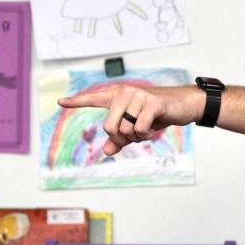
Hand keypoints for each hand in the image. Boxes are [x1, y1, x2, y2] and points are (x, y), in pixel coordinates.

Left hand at [58, 84, 203, 155]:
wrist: (184, 105)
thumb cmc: (158, 114)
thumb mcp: (137, 128)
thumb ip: (120, 139)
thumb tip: (106, 152)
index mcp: (118, 96)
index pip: (93, 98)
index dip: (76, 101)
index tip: (60, 102)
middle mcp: (125, 93)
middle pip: (109, 126)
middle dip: (122, 138)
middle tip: (135, 135)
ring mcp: (138, 96)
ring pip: (125, 130)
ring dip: (137, 137)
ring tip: (147, 127)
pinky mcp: (151, 102)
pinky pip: (139, 129)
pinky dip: (147, 134)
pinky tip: (155, 126)